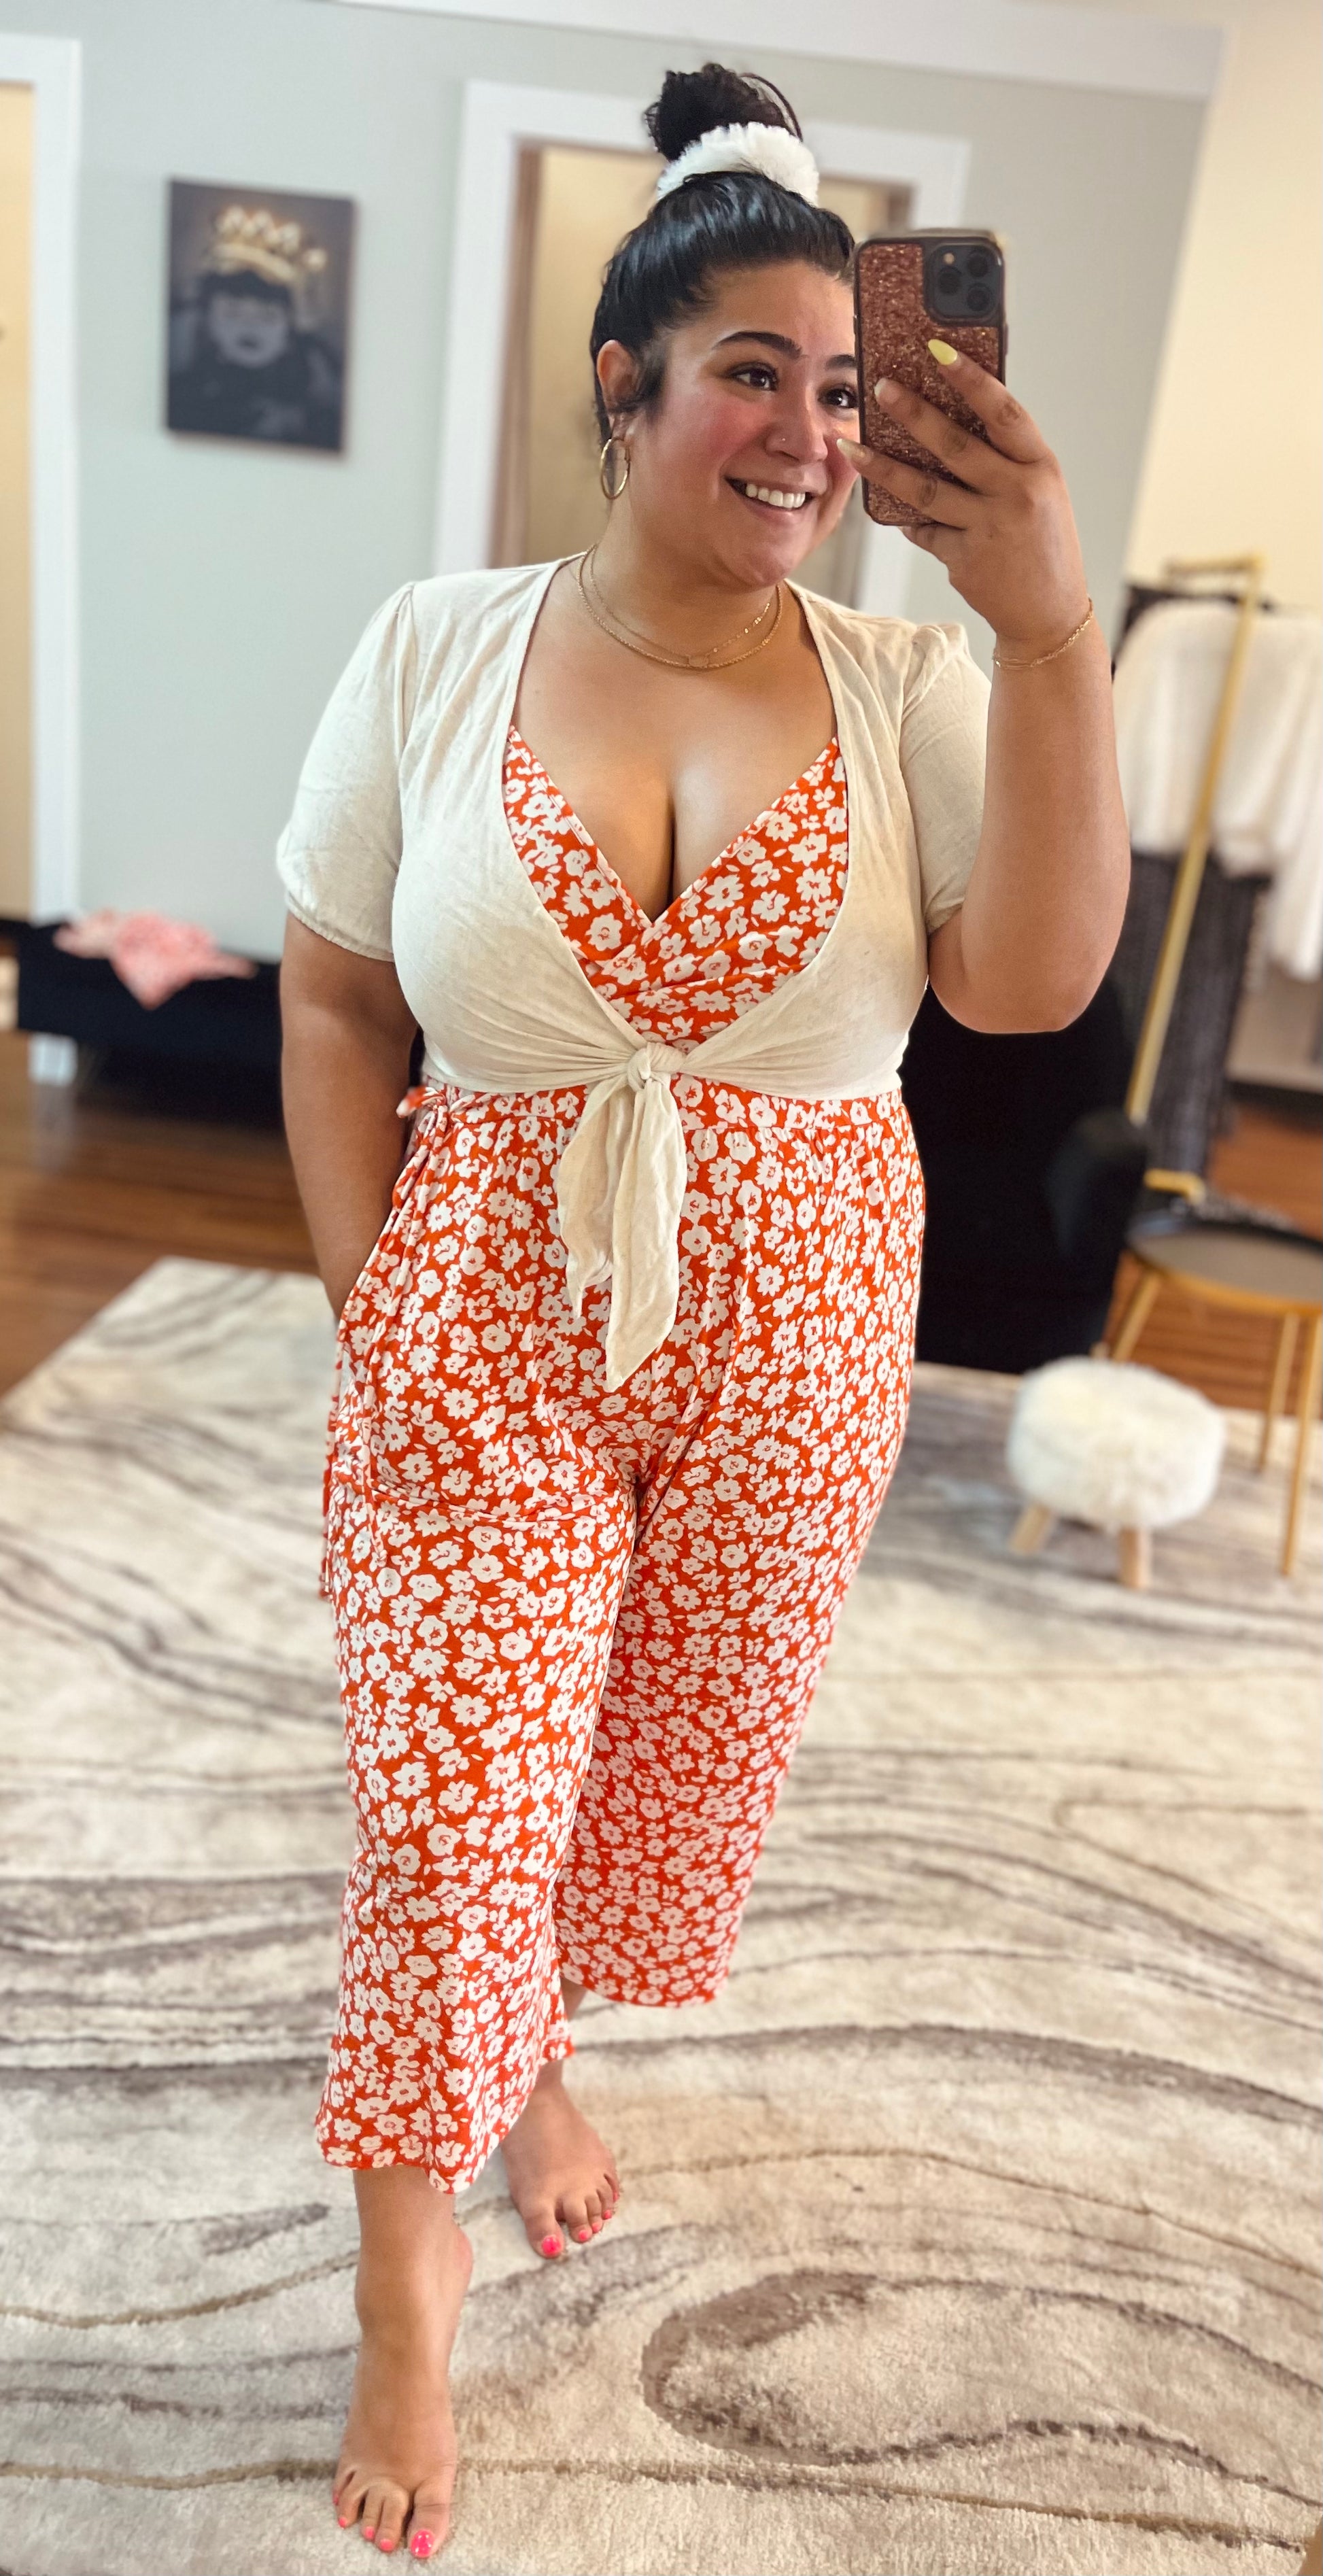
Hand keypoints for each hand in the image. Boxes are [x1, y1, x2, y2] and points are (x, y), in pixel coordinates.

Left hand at [837, 351, 1089, 657]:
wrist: (1049, 615)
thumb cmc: (1043, 544)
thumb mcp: (1040, 493)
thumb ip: (1006, 460)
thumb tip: (950, 420)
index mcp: (1041, 468)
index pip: (1004, 412)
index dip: (971, 378)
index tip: (938, 349)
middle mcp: (1017, 495)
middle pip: (955, 445)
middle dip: (913, 413)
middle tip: (881, 388)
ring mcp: (989, 529)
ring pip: (925, 490)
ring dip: (882, 467)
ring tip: (851, 446)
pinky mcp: (965, 560)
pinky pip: (924, 531)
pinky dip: (907, 519)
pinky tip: (888, 508)